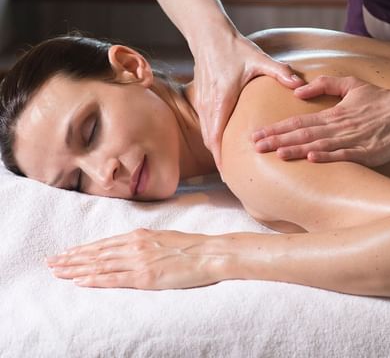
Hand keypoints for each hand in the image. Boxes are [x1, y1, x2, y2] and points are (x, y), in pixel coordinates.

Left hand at [46, 228, 222, 289]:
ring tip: (58, 272)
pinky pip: (114, 279)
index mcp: (139, 235)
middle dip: (71, 259)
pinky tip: (80, 282)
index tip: (64, 253)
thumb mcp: (163, 237)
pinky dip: (95, 280)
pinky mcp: (145, 277)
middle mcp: (134, 246)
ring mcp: (138, 262)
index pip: (102, 244)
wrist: (210, 253)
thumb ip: (144, 242)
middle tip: (51, 263)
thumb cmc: (191, 246)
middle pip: (96, 254)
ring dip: (76, 269)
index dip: (81, 249)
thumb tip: (130, 246)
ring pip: (100, 266)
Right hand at [192, 32, 304, 169]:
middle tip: (232, 180)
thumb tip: (299, 84)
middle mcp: (209, 105)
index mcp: (222, 100)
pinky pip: (206, 125)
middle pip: (210, 141)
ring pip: (206, 134)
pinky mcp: (202, 98)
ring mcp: (203, 102)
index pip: (217, 137)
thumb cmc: (234, 47)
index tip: (227, 175)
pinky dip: (212, 138)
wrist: (209, 35)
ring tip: (228, 168)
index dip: (221, 158)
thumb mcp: (259, 59)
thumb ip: (280, 72)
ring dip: (215, 151)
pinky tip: (224, 145)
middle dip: (219, 161)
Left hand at [251, 76, 389, 166]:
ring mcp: (354, 140)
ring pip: (320, 145)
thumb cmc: (381, 99)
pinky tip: (312, 158)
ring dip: (297, 150)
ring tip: (277, 154)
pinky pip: (345, 155)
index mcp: (334, 113)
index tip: (257, 134)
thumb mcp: (352, 84)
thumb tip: (298, 92)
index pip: (299, 120)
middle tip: (256, 147)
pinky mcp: (368, 152)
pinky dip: (328, 156)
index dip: (277, 128)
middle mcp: (340, 126)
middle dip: (278, 140)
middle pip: (304, 133)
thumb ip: (325, 84)